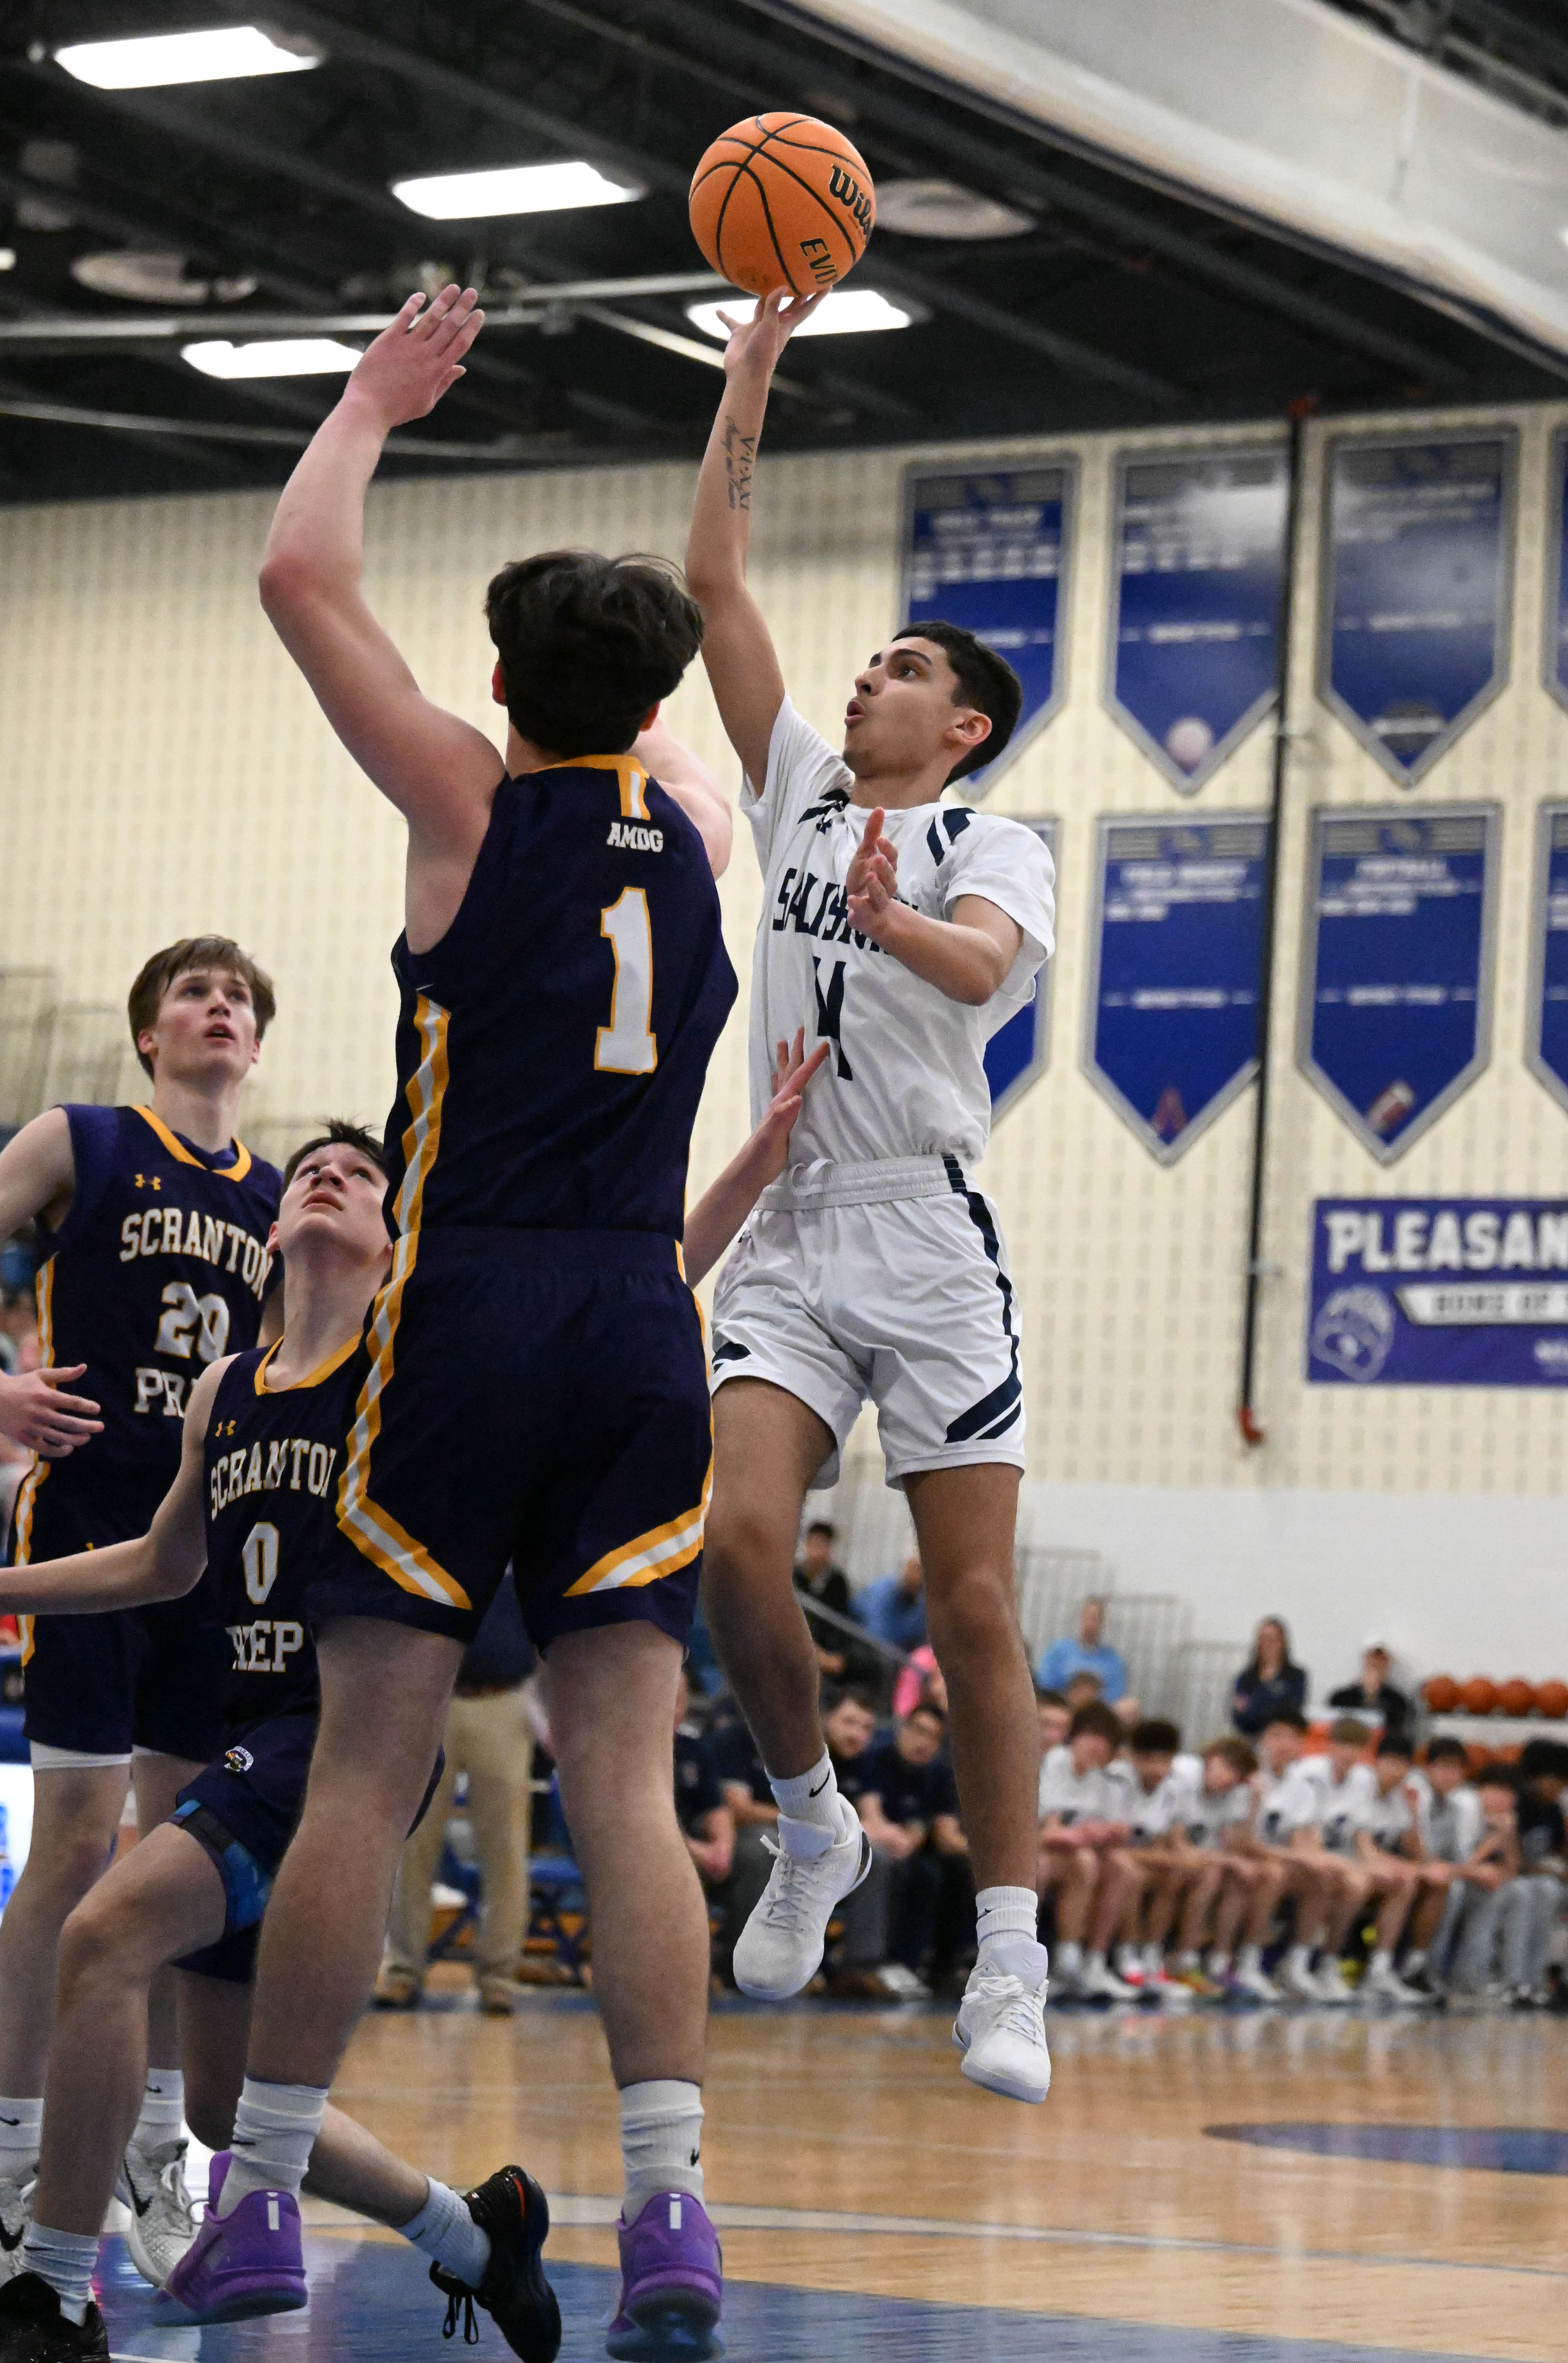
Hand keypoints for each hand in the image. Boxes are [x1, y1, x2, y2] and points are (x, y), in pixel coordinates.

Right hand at [0, 1365, 101, 1456]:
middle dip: (88, 1426)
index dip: (86, 1406)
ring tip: (87, 1437)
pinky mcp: (23, 1438)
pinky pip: (44, 1448)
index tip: (97, 1409)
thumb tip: (84, 1367)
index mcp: (44, 1395)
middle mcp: (39, 1412)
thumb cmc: (21, 1385)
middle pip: (69, 1422)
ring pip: (58, 1437)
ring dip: (76, 1439)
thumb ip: (63, 1374)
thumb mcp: (40, 1375)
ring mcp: (30, 1426)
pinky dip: (58, 1451)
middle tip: (101, 1427)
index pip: (71, 1402)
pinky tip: (69, 1448)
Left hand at [346, 284, 484, 429]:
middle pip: (449, 326)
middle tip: (472, 292)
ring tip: (454, 287)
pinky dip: (413, 304)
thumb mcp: (426, 402)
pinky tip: (421, 295)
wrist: (369, 407)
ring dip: (444, 301)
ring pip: (430, 318)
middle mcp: (425, 355)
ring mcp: (407, 345)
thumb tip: (461, 369)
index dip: (471, 327)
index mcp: (437, 371)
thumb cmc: (398, 409)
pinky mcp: (389, 339)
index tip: (479, 314)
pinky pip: (404, 317)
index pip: (460, 344)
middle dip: (463, 307)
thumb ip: (444, 383)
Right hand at [717, 286, 827, 380]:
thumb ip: (773, 307)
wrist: (745, 375)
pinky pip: (732, 322)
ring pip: (761, 308)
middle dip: (795, 292)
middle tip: (801, 275)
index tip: (828, 284)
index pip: (805, 308)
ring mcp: (757, 328)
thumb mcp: (769, 327)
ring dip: (762, 297)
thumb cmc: (761, 354)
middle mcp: (773, 324)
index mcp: (785, 325)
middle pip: (787, 304)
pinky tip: (718, 311)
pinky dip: (725, 316)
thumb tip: (781, 287)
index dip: (817, 297)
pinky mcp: (741, 333)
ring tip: (763, 281)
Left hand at [746, 1029, 830, 1188]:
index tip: (824, 1045)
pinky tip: (777, 1078)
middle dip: (796, 1051)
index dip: (812, 1061)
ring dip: (786, 1060)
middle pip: (790, 1071)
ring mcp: (777, 1111)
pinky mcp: (778, 1120)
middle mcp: (778, 1103)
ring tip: (783, 1043)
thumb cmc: (761, 1156)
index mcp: (781, 1104)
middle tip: (801, 1030)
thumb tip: (797, 1097)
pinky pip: (781, 1092)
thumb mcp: (773, 1137)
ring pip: (783, 1079)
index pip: (799, 1078)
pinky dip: (782, 1080)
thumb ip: (783, 1117)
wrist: (749, 1172)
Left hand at [845, 806, 897, 940]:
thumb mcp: (865, 854)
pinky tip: (852, 899)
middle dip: (884, 868)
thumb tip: (879, 809)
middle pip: (890, 878)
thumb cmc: (864, 878)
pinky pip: (866, 912)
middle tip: (877, 858)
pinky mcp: (867, 916)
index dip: (888, 850)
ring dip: (876, 886)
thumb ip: (872, 833)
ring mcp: (878, 902)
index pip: (892, 859)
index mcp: (887, 870)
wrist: (861, 908)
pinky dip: (859, 906)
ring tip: (869, 876)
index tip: (880, 839)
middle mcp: (886, 887)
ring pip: (882, 895)